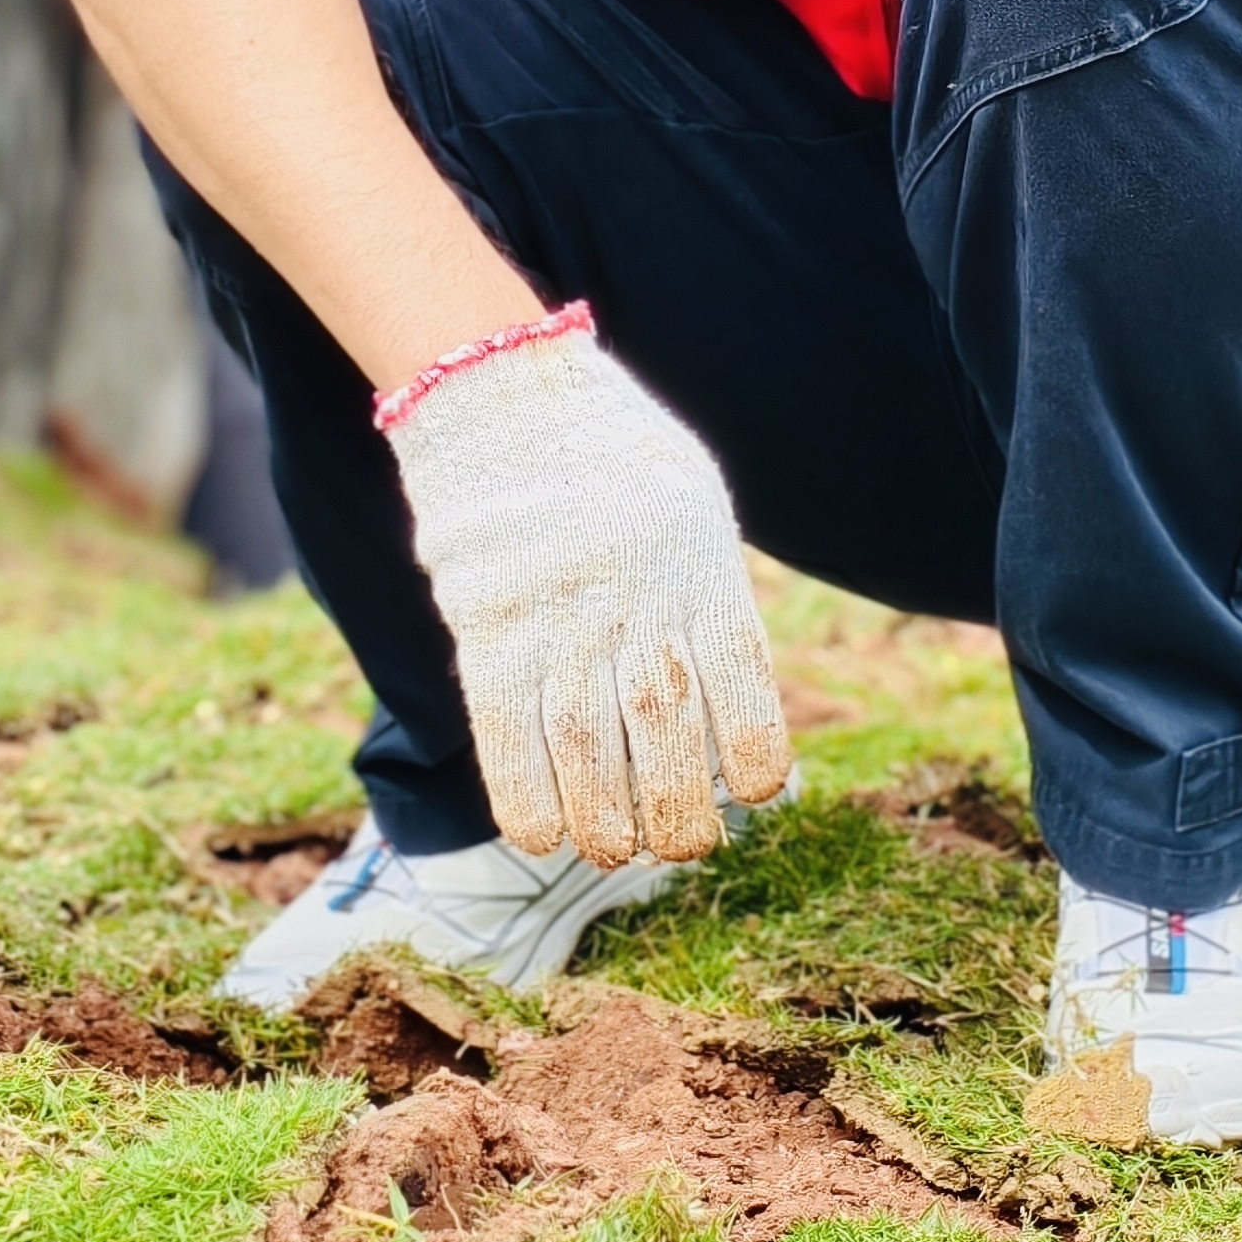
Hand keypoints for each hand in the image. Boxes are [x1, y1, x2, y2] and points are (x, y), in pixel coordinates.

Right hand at [376, 302, 791, 867]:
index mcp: (695, 561)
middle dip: (679, 810)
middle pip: (667, 729)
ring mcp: (556, 614)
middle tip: (682, 846)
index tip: (753, 795)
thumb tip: (728, 689)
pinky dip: (527, 797)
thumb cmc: (608, 451)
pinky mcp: (488, 627)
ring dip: (606, 821)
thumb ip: (709, 585)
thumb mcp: (688, 499)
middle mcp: (632, 596)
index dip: (752, 754)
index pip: (740, 680)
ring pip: (588, 749)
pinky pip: (506, 734)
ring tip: (616, 852)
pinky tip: (545, 835)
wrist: (501, 390)